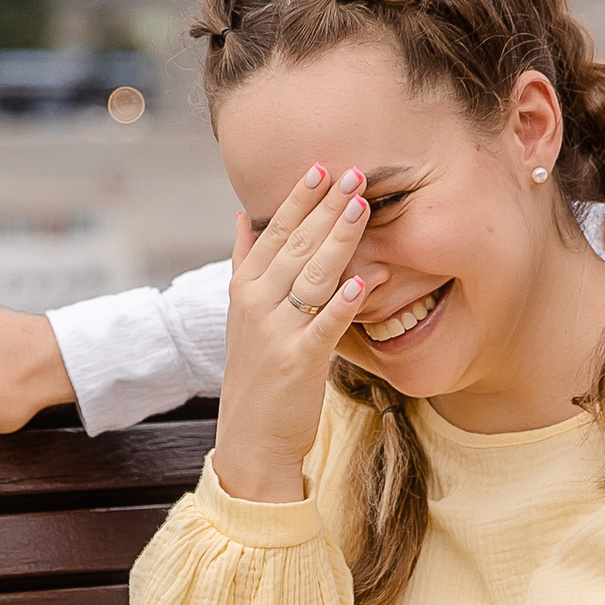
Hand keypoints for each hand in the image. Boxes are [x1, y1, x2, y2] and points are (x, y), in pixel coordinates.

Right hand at [213, 163, 371, 502]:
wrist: (251, 437)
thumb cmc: (257, 372)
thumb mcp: (242, 312)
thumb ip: (244, 261)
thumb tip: (243, 215)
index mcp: (246, 288)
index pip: (274, 233)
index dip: (298, 199)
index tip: (320, 167)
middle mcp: (257, 304)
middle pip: (295, 246)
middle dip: (324, 208)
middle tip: (353, 172)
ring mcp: (277, 332)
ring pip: (311, 275)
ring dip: (337, 239)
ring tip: (361, 207)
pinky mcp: (299, 362)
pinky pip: (325, 326)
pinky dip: (342, 303)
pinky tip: (362, 280)